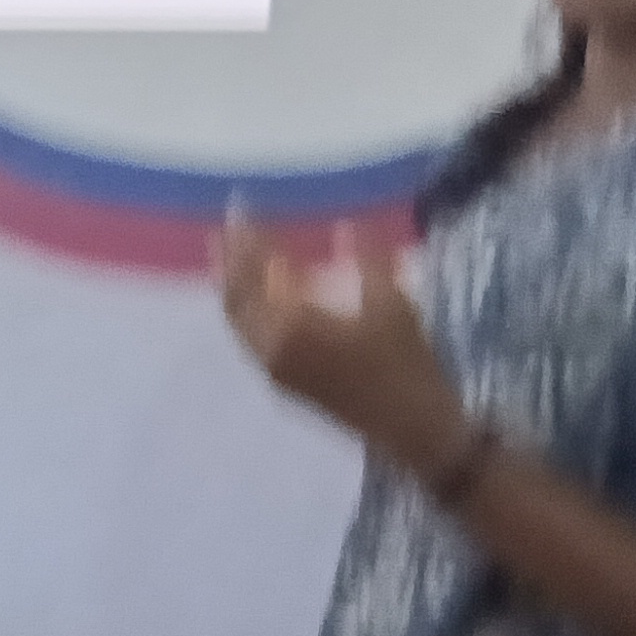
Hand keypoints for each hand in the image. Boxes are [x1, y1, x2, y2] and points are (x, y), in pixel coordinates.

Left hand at [217, 210, 473, 473]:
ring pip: (240, 323)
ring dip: (234, 287)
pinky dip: (249, 311)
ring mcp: (273, 370)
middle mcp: (270, 350)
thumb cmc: (405, 363)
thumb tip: (346, 224)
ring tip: (230, 256)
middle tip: (224, 229)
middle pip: (236, 301)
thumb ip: (364, 259)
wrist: (411, 428)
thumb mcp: (391, 303)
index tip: (241, 207)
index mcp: (291, 328)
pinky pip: (252, 339)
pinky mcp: (284, 382)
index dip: (248, 240)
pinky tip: (263, 296)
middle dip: (230, 263)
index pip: (257, 275)